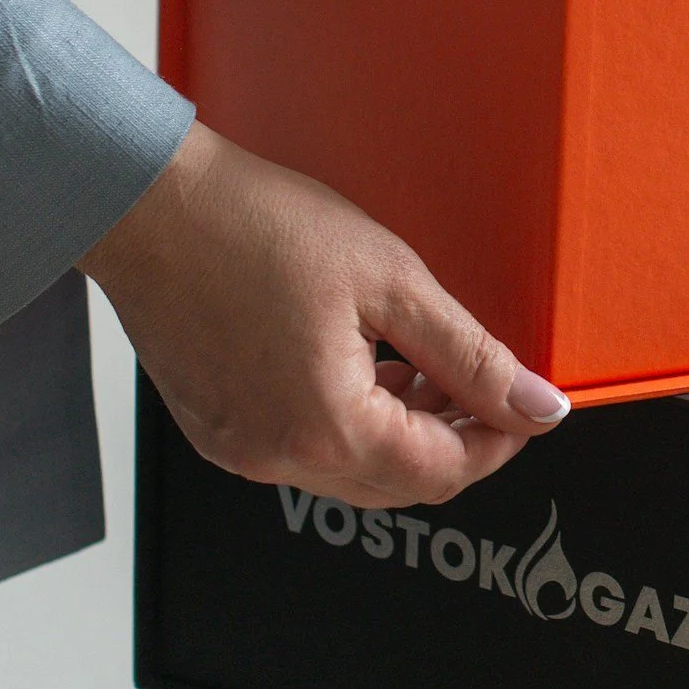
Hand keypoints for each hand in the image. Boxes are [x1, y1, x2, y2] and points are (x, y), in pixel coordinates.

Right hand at [80, 123, 568, 505]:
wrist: (151, 203)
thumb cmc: (257, 225)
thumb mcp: (391, 280)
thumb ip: (471, 355)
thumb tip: (536, 406)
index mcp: (328, 428)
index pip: (444, 472)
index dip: (498, 440)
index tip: (521, 405)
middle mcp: (278, 457)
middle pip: (400, 485)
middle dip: (453, 441)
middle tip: (477, 385)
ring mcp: (240, 450)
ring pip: (351, 474)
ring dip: (400, 435)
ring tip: (420, 368)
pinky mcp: (215, 432)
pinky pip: (300, 452)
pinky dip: (345, 426)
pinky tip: (357, 367)